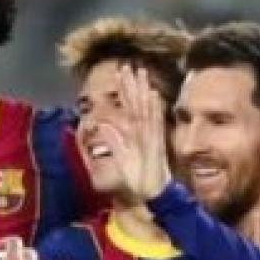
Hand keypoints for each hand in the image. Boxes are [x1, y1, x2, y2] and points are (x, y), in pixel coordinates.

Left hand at [110, 64, 171, 200]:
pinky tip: (153, 96)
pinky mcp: (156, 144)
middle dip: (132, 85)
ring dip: (143, 91)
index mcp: (134, 134)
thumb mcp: (120, 158)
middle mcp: (143, 131)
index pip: (128, 108)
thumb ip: (114, 141)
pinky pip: (155, 124)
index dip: (124, 91)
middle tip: (129, 65)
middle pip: (137, 103)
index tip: (120, 74)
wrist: (151, 194)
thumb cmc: (137, 178)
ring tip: (141, 73)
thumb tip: (103, 124)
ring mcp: (150, 136)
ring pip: (145, 109)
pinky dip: (154, 110)